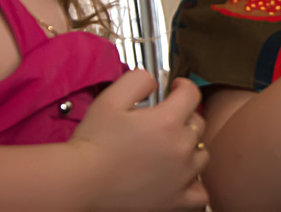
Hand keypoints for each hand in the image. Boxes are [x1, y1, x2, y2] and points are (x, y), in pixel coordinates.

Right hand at [70, 71, 209, 210]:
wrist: (80, 182)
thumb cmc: (93, 144)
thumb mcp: (111, 98)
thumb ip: (138, 80)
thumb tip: (154, 80)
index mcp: (168, 121)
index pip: (191, 94)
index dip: (183, 86)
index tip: (176, 88)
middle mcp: (180, 148)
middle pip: (197, 123)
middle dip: (184, 116)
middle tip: (165, 119)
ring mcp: (181, 176)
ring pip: (201, 154)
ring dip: (190, 148)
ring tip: (170, 147)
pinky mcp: (174, 200)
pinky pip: (200, 193)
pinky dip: (194, 183)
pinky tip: (181, 177)